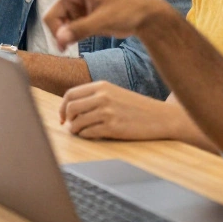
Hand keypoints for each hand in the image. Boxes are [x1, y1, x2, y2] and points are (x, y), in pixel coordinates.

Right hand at [5, 0, 171, 49]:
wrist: (148, 15)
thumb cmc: (129, 10)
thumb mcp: (104, 21)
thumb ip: (80, 30)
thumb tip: (60, 38)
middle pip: (53, 14)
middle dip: (56, 30)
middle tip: (64, 47)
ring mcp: (81, 5)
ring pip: (60, 22)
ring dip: (63, 34)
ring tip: (71, 45)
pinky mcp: (85, 15)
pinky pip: (69, 26)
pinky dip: (70, 34)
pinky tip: (78, 40)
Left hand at [59, 81, 179, 140]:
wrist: (160, 117)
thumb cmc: (135, 107)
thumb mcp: (114, 93)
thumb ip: (94, 96)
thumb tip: (69, 108)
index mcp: (101, 86)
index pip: (70, 94)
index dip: (62, 107)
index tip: (63, 117)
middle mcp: (102, 97)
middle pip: (70, 108)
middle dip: (67, 119)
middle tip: (71, 126)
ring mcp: (107, 112)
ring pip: (77, 122)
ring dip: (76, 130)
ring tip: (82, 132)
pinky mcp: (113, 127)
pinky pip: (88, 133)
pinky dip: (86, 136)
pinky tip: (91, 135)